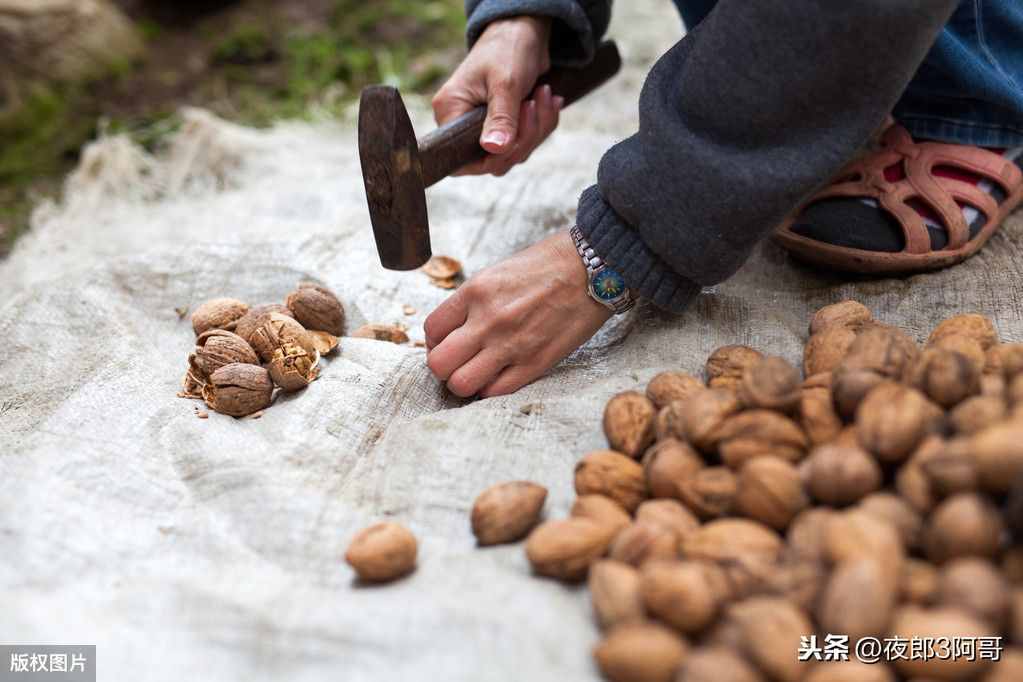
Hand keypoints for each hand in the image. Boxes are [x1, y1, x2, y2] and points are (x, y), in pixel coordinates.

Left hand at [424, 231, 611, 397]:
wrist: (592, 270)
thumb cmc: (546, 267)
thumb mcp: (498, 274)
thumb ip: (473, 302)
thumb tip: (455, 331)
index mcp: (475, 292)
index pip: (431, 330)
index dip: (435, 342)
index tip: (448, 343)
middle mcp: (488, 320)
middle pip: (438, 364)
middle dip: (444, 368)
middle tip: (458, 363)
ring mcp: (511, 345)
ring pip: (461, 385)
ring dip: (464, 383)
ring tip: (477, 373)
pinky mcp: (535, 363)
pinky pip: (495, 392)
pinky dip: (491, 389)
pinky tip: (500, 376)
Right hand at [432, 16, 563, 175]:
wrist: (524, 31)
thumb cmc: (508, 48)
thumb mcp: (506, 83)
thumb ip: (501, 118)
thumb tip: (494, 150)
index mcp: (450, 111)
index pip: (462, 160)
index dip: (492, 159)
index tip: (516, 138)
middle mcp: (461, 123)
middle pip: (493, 160)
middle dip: (523, 137)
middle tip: (535, 103)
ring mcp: (482, 127)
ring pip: (512, 153)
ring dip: (536, 128)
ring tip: (544, 94)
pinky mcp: (502, 126)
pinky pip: (523, 143)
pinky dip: (541, 125)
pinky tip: (547, 100)